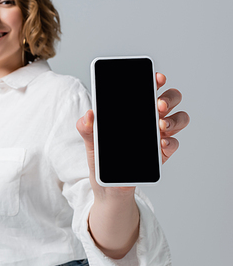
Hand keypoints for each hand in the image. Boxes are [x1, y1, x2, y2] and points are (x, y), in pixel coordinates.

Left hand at [76, 72, 189, 195]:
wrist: (108, 187)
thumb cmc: (101, 159)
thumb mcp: (90, 142)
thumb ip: (86, 127)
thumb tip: (89, 115)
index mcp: (133, 111)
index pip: (148, 89)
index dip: (155, 80)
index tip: (156, 78)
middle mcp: (149, 119)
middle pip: (170, 99)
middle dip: (168, 98)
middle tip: (158, 105)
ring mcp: (159, 135)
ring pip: (179, 118)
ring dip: (174, 119)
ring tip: (160, 126)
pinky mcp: (163, 153)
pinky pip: (175, 143)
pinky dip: (171, 141)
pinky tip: (161, 143)